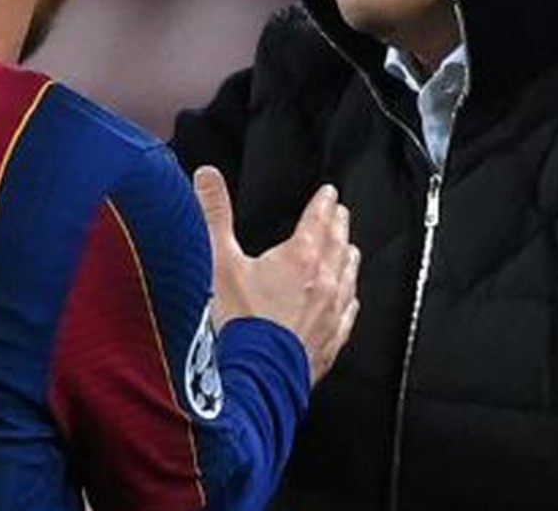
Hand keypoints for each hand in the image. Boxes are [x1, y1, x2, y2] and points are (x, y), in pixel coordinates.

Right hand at [193, 166, 360, 384]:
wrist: (252, 380)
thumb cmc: (234, 325)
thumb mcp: (216, 260)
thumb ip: (213, 213)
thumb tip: (207, 177)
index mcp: (299, 258)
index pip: (318, 220)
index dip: (323, 203)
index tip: (328, 193)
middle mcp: (322, 283)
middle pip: (338, 244)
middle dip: (338, 225)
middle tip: (340, 213)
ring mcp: (330, 315)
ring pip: (349, 276)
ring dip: (348, 257)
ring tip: (349, 248)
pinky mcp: (330, 343)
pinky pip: (348, 314)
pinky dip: (350, 298)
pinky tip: (350, 300)